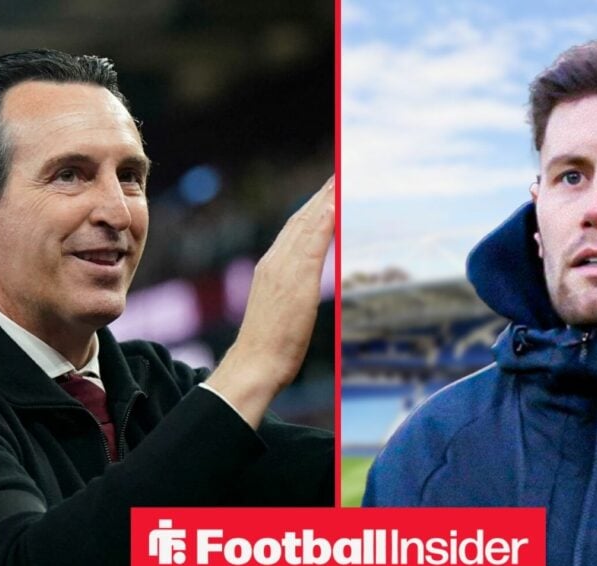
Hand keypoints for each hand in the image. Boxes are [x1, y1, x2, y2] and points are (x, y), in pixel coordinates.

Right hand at [206, 176, 334, 427]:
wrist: (254, 364)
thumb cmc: (268, 345)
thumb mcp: (283, 308)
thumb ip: (290, 289)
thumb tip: (301, 284)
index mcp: (272, 267)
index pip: (295, 228)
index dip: (312, 207)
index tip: (328, 188)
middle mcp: (276, 261)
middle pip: (301, 219)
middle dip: (321, 194)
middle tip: (339, 170)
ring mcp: (284, 269)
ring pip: (307, 224)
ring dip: (325, 199)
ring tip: (341, 176)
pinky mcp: (294, 280)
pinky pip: (312, 243)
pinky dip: (324, 221)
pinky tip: (336, 204)